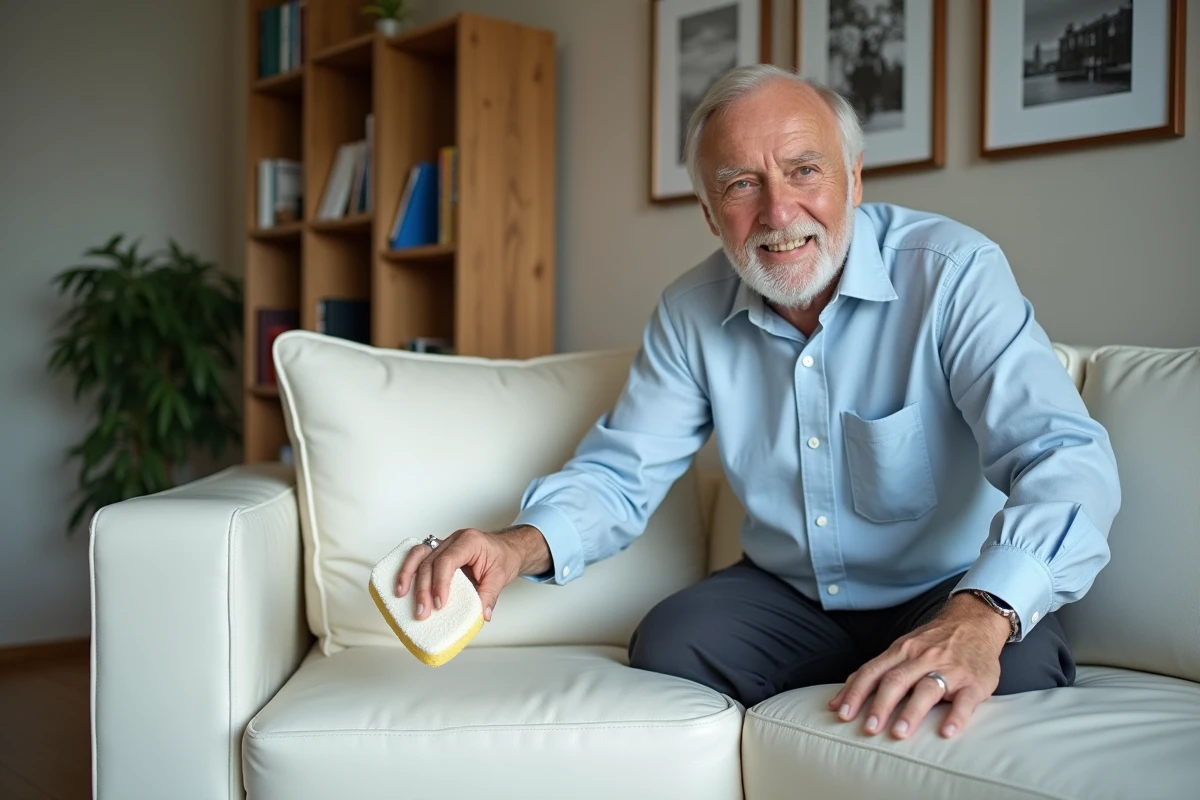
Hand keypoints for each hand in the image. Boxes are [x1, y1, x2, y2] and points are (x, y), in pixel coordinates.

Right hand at [394, 525, 550, 622]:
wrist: (507, 548)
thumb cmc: (503, 558)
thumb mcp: (500, 577)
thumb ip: (489, 596)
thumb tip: (481, 615)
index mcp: (470, 542)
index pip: (447, 560)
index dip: (440, 583)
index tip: (439, 604)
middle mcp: (454, 540)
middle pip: (430, 561)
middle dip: (423, 588)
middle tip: (422, 611)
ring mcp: (444, 544)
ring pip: (418, 555)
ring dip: (407, 575)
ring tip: (400, 595)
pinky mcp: (439, 552)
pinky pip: (419, 557)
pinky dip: (409, 569)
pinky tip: (403, 583)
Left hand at [827, 593, 1009, 739]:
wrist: (975, 621)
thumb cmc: (932, 642)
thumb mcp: (902, 649)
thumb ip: (874, 673)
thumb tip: (837, 701)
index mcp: (901, 651)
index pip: (872, 672)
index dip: (855, 692)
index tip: (841, 713)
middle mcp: (922, 658)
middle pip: (896, 680)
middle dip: (880, 705)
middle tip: (868, 729)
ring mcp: (949, 669)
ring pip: (926, 689)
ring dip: (911, 712)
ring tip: (898, 733)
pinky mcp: (974, 682)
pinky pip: (965, 700)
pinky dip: (956, 716)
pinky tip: (947, 732)